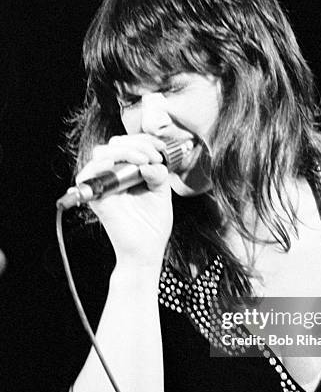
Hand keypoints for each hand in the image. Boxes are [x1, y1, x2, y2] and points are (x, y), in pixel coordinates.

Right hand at [76, 134, 172, 267]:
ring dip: (125, 151)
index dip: (144, 141)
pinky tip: (116, 164)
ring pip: (103, 153)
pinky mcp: (97, 197)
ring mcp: (105, 186)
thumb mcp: (162, 193)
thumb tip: (149, 162)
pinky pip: (87, 175)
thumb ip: (158, 174)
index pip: (129, 144)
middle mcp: (115, 177)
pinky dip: (100, 165)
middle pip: (115, 144)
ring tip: (143, 161)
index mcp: (130, 174)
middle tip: (154, 157)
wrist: (146, 251)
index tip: (161, 149)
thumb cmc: (152, 226)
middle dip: (137, 144)